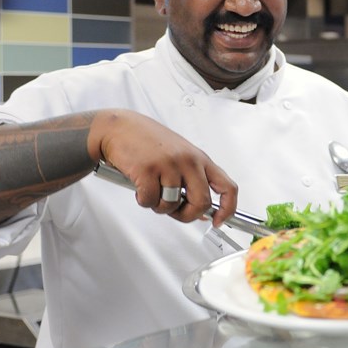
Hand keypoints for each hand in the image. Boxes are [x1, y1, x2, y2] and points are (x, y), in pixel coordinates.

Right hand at [90, 109, 237, 226]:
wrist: (119, 127)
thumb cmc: (148, 142)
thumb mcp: (179, 156)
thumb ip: (193, 181)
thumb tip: (203, 212)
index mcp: (200, 158)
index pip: (228, 187)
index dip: (228, 208)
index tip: (219, 220)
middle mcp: (188, 161)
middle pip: (202, 202)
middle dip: (187, 215)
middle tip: (175, 212)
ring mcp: (169, 164)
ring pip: (172, 205)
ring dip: (159, 206)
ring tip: (152, 191)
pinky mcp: (148, 170)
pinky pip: (150, 201)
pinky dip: (143, 200)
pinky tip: (139, 187)